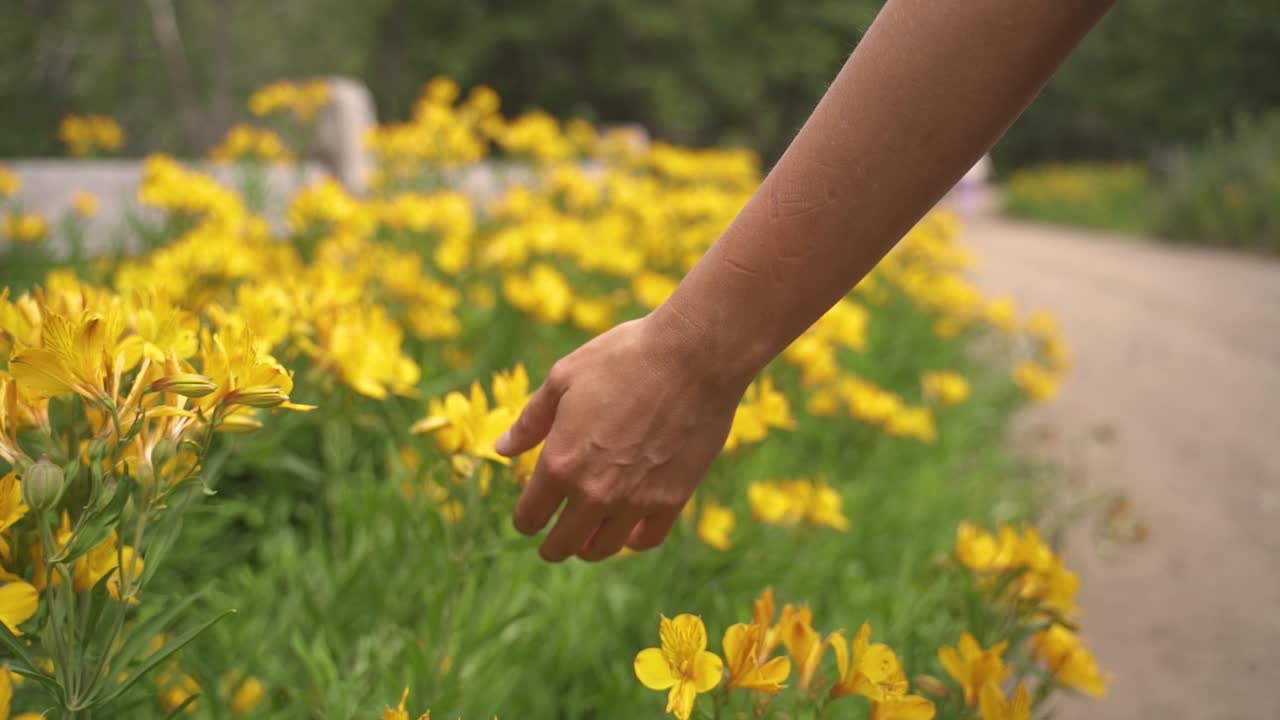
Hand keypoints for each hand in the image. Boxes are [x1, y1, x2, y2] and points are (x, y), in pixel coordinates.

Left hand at [494, 314, 745, 561]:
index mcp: (560, 463)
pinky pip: (645, 539)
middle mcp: (595, 491)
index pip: (529, 517)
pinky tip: (627, 526)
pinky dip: (631, 538)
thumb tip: (503, 449)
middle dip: (551, 544)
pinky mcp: (673, 498)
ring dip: (589, 544)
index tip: (530, 513)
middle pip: (562, 546)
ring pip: (602, 548)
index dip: (524, 518)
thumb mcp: (564, 379)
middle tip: (553, 537)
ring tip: (588, 532)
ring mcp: (636, 499)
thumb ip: (531, 421)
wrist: (694, 356)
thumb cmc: (624, 357)